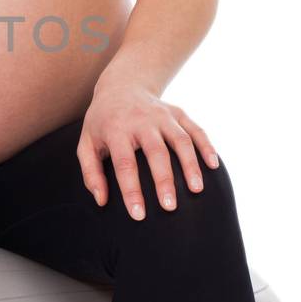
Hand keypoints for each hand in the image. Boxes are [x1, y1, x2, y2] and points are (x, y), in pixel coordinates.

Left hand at [76, 81, 219, 218]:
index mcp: (116, 129)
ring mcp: (163, 114)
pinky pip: (196, 129)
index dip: (132, 191)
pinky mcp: (178, 112)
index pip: (125, 163)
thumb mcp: (87, 143)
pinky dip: (206, 146)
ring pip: (180, 140)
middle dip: (164, 181)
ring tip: (196, 190)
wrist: (121, 86)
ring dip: (190, 165)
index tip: (138, 215)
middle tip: (170, 207)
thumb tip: (101, 200)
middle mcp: (141, 120)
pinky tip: (213, 166)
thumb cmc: (102, 123)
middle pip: (156, 152)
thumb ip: (91, 173)